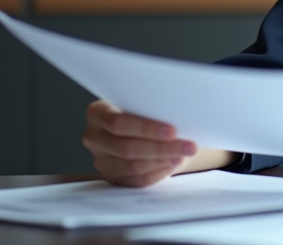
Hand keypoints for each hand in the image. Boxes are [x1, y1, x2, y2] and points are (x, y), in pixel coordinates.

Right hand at [83, 99, 197, 186]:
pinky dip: (158, 173)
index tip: (172, 130)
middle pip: (127, 147)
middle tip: (188, 146)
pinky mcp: (112, 177)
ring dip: (163, 161)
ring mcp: (101, 160)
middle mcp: (94, 137)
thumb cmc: (145, 111)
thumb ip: (151, 107)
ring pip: (133, 165)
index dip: (146, 128)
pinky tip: (173, 164)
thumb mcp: (144, 103)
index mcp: (98, 113)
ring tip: (184, 155)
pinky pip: (136, 180)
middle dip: (162, 148)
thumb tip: (178, 114)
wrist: (143, 129)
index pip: (119, 122)